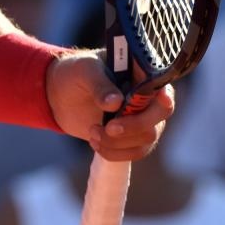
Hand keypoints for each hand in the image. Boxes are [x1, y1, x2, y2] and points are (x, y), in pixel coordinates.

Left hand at [46, 50, 173, 159]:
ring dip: (119, 142)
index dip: (163, 99)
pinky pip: (135, 152)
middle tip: (108, 127)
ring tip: (92, 132)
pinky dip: (114, 152)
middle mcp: (148, 98)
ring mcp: (142, 119)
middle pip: (159, 118)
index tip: (157, 102)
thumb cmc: (77, 74)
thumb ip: (100, 85)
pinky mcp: (131, 138)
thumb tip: (116, 101)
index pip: (163, 88)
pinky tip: (95, 142)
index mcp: (141, 75)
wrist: (61, 95)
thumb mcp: (85, 71)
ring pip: (147, 139)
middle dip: (134, 126)